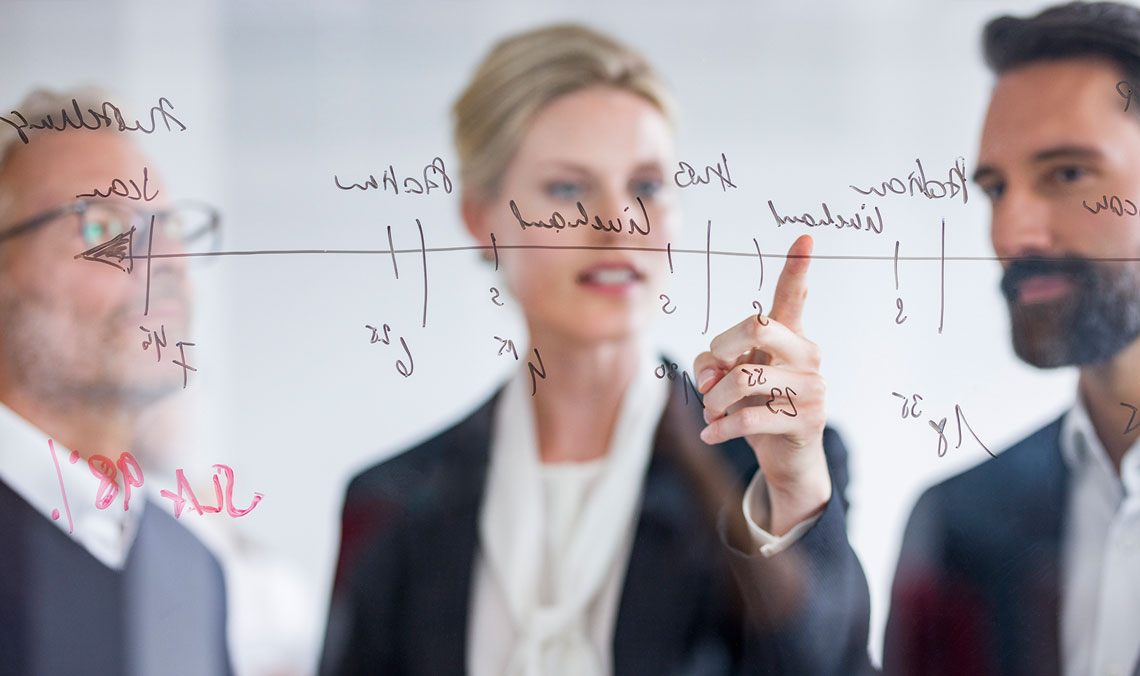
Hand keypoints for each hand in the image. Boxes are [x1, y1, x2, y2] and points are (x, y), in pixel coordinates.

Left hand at [693, 234, 830, 534]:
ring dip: (714, 398)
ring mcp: (812, 386)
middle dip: (720, 349)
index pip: (793, 295)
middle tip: (709, 378)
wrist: (787, 459)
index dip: (797, 267)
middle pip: (758, 325)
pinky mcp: (808, 418)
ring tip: (711, 411)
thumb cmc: (755, 407)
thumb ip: (714, 364)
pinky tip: (711, 433)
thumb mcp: (728, 380)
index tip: (805, 237)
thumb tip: (712, 377)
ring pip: (745, 378)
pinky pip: (750, 416)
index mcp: (789, 335)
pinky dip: (720, 426)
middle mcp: (807, 353)